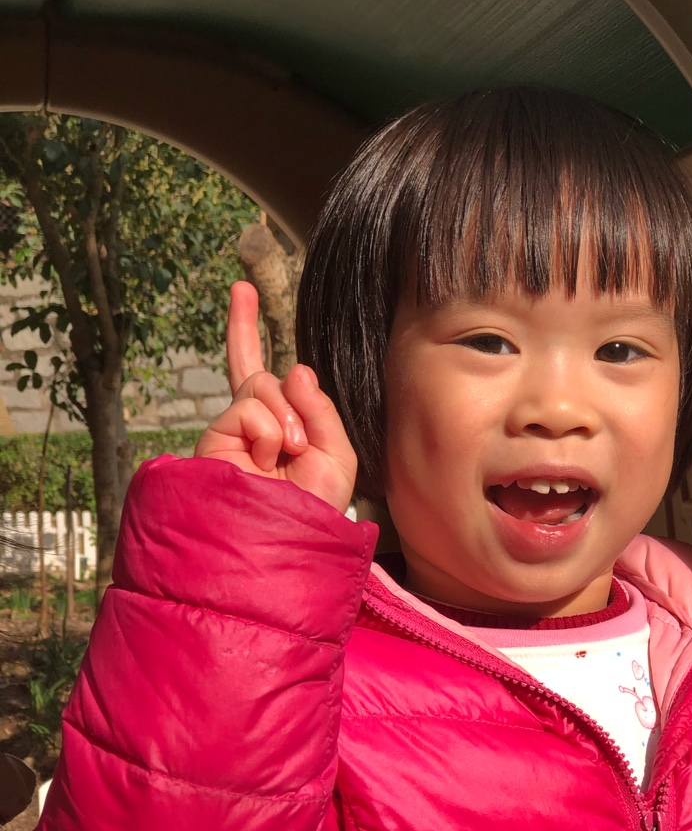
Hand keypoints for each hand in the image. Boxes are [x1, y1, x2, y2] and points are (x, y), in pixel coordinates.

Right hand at [195, 281, 356, 512]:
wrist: (285, 542)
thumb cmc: (313, 511)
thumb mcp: (338, 456)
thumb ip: (322, 411)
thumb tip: (294, 369)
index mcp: (280, 427)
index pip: (265, 374)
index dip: (247, 329)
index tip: (240, 288)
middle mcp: (249, 427)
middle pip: (258, 372)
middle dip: (289, 401)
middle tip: (299, 446)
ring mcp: (229, 432)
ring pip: (259, 386)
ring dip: (286, 421)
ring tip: (287, 458)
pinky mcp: (214, 439)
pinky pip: (248, 408)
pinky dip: (268, 431)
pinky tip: (267, 461)